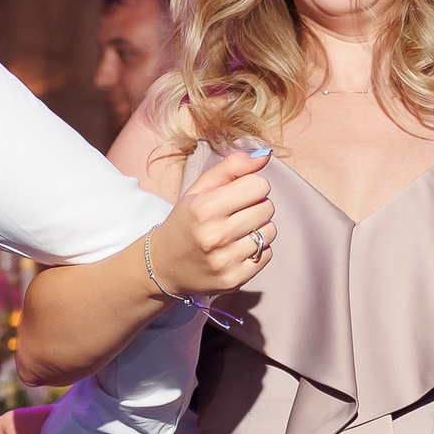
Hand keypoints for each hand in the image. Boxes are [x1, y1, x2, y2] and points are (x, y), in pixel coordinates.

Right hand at [147, 144, 276, 299]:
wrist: (164, 265)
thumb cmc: (185, 222)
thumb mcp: (199, 190)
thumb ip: (231, 168)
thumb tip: (265, 155)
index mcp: (204, 208)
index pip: (258, 185)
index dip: (251, 186)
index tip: (239, 194)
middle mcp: (215, 235)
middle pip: (267, 207)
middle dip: (255, 206)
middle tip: (236, 214)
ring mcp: (225, 260)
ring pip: (269, 232)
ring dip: (258, 228)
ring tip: (237, 232)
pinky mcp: (235, 279)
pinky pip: (267, 254)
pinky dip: (258, 250)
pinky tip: (237, 249)